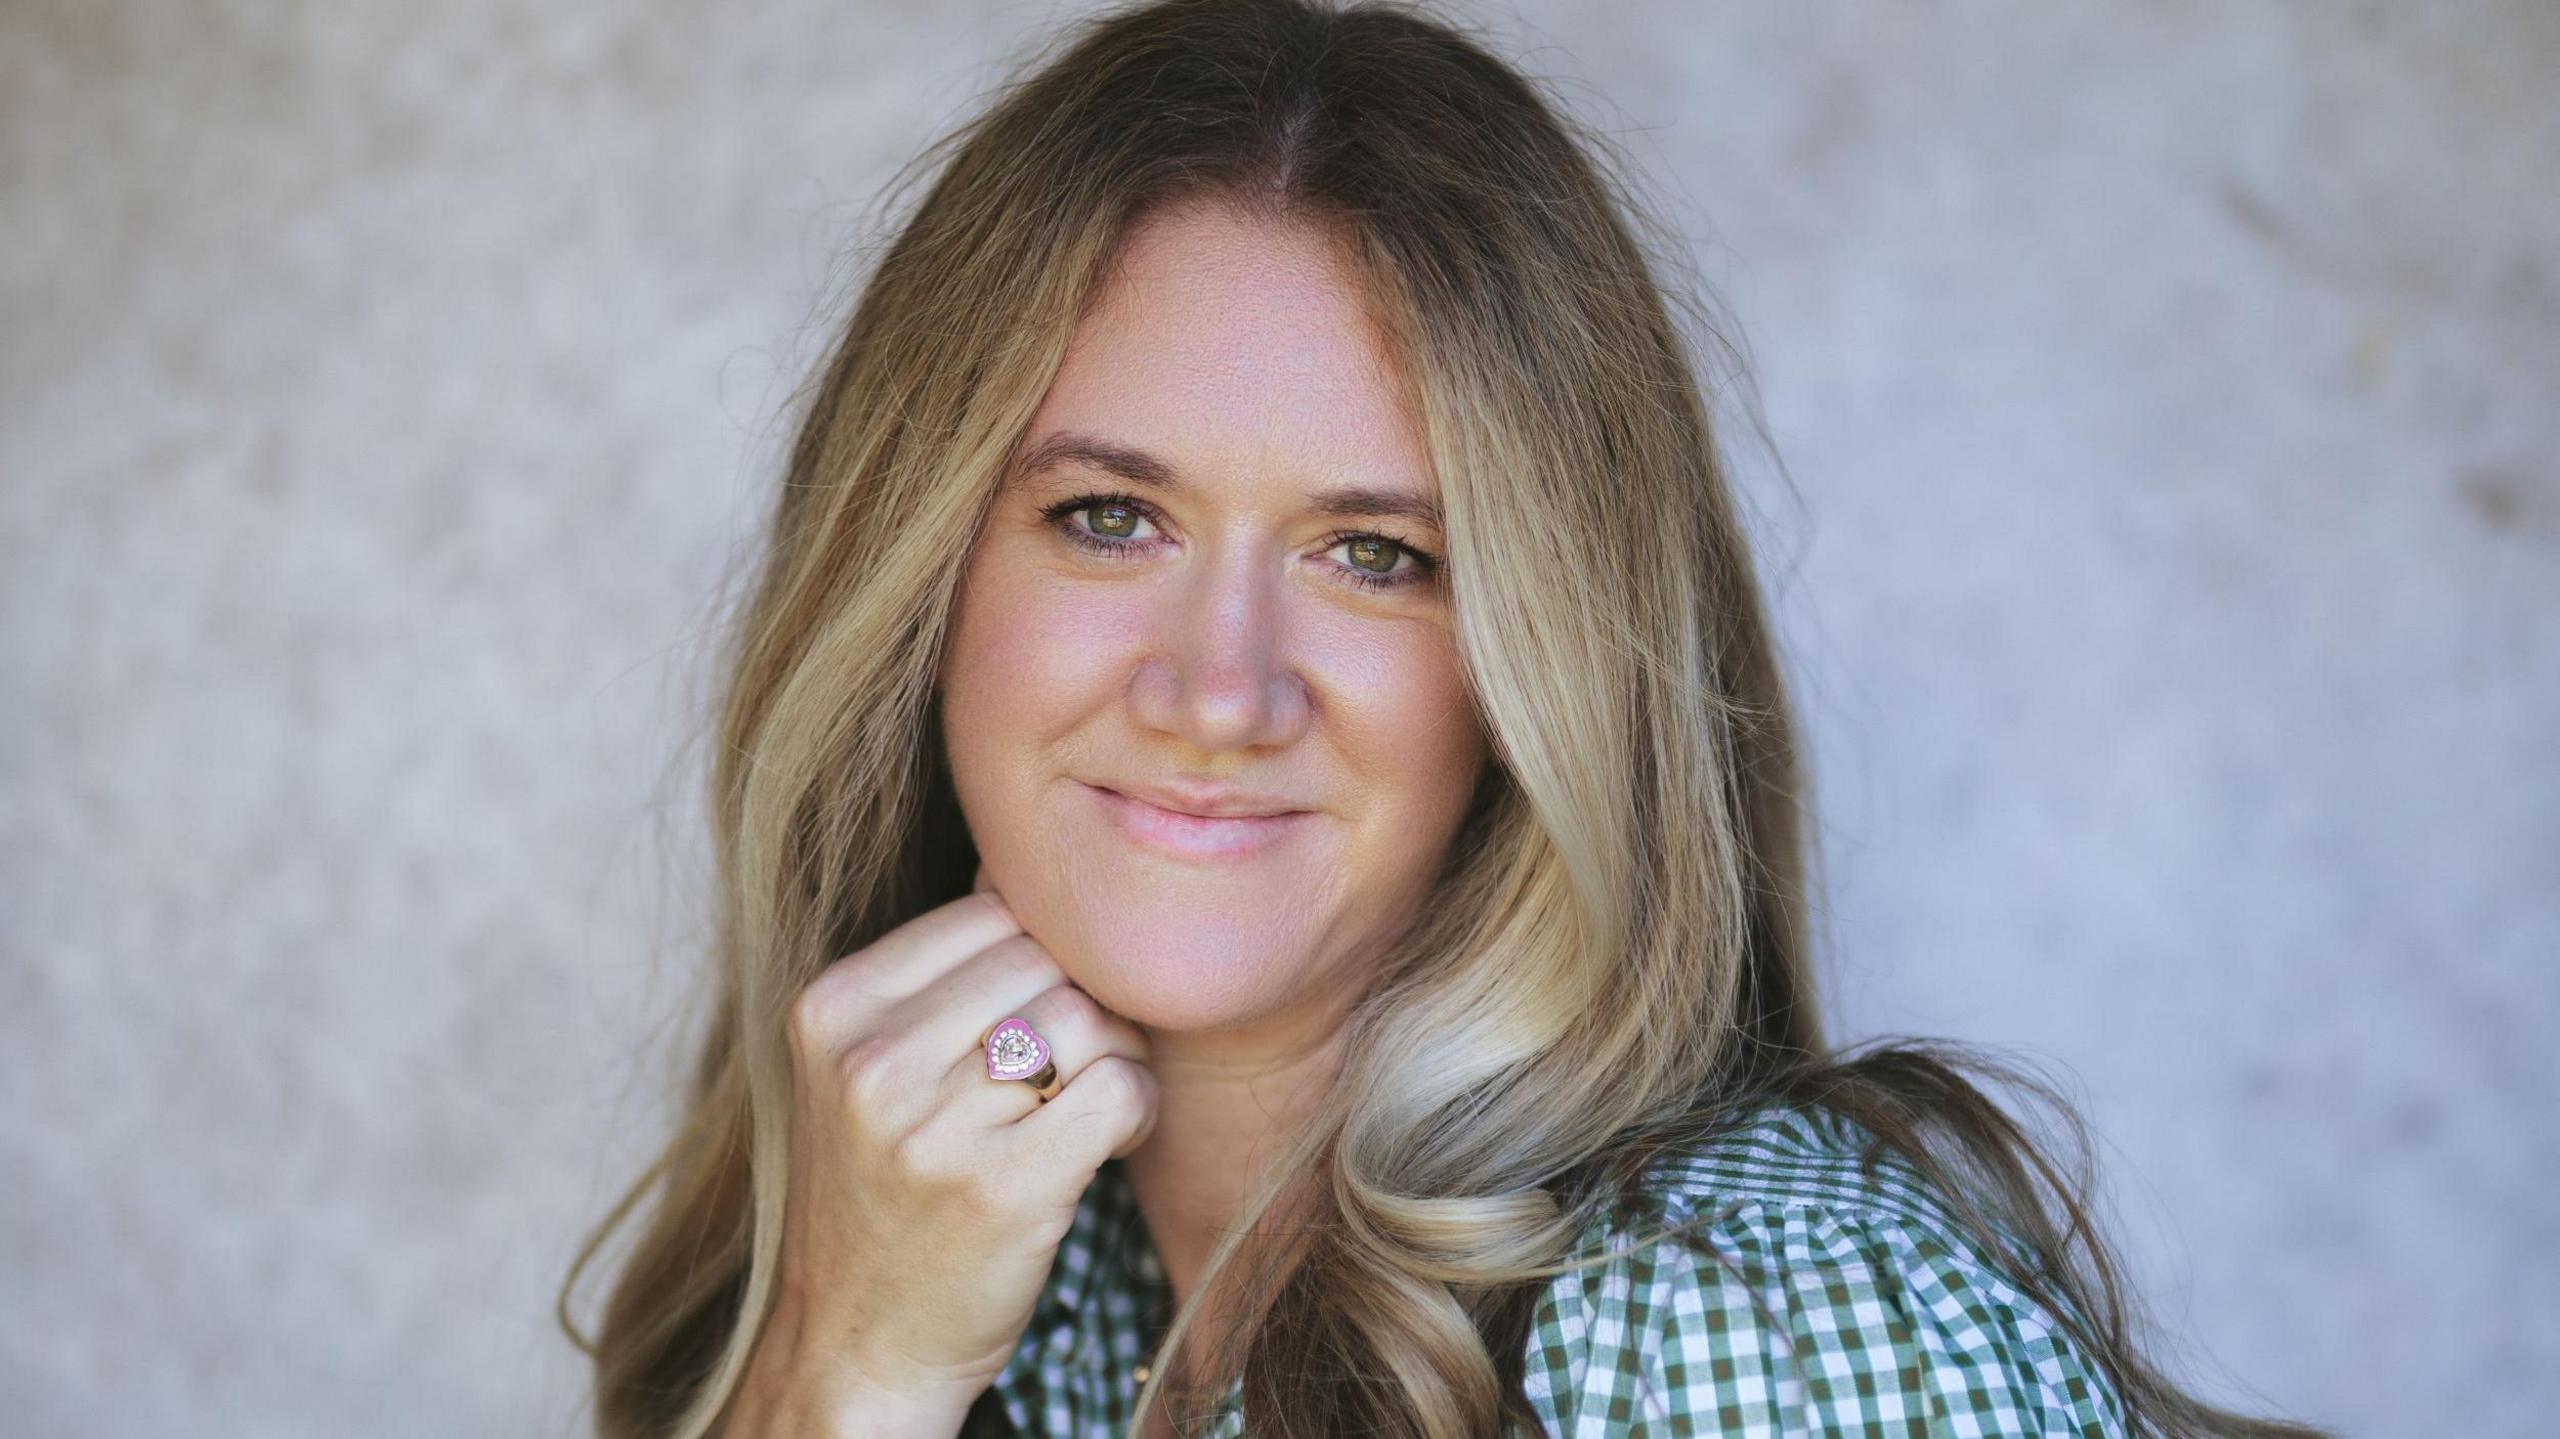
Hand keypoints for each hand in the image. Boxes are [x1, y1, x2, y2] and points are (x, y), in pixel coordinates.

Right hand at [757, 863, 1158, 1424]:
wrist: (855, 1349)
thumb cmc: (884, 1196)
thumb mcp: (866, 1070)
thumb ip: (936, 977)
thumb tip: (1030, 869)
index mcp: (833, 1010)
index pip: (988, 914)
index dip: (1042, 955)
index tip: (1040, 1013)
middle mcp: (871, 1061)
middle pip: (1045, 960)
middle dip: (1085, 1003)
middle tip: (1077, 1066)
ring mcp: (932, 1127)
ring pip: (1086, 1020)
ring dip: (1116, 1057)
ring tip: (1088, 1106)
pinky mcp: (1003, 1189)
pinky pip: (1119, 1089)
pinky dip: (1138, 1107)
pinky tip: (1111, 1139)